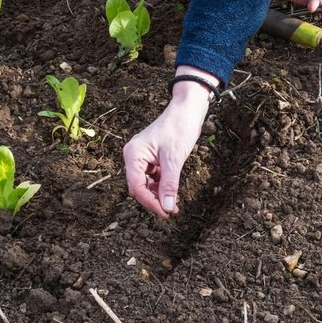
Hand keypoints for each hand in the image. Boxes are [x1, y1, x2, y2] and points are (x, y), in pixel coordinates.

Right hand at [123, 68, 213, 217]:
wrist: (188, 109)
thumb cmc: (179, 127)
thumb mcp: (175, 158)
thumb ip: (169, 184)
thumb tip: (166, 207)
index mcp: (133, 154)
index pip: (136, 186)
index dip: (149, 202)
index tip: (165, 213)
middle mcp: (134, 156)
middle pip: (139, 187)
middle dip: (154, 200)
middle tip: (170, 211)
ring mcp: (143, 157)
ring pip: (146, 183)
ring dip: (158, 195)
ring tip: (173, 205)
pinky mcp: (152, 158)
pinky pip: (153, 177)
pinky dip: (162, 186)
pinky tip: (171, 194)